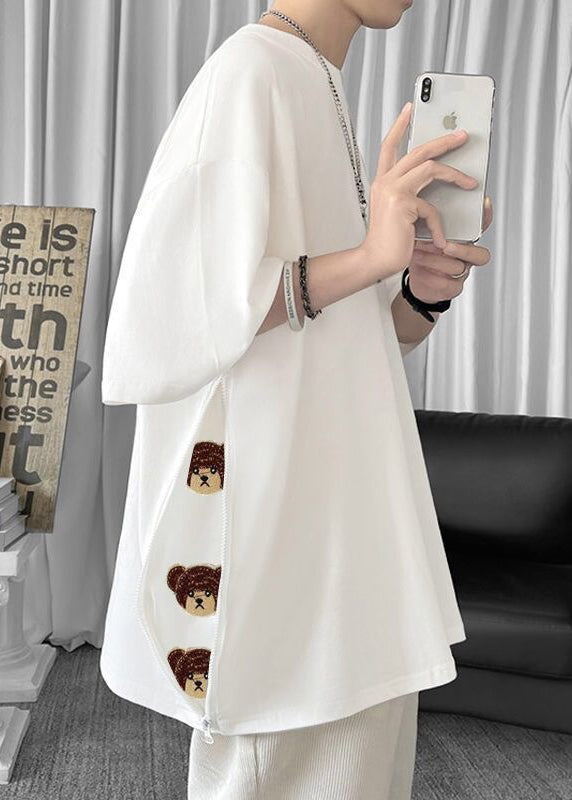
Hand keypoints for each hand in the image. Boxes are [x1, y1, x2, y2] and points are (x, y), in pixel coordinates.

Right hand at [361, 102, 479, 281]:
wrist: (375, 261)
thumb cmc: (389, 241)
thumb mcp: (400, 212)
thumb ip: (413, 194)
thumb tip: (438, 181)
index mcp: (382, 182)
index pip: (389, 146)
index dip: (400, 125)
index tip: (411, 109)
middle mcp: (385, 181)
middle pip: (418, 150)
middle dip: (444, 140)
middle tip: (462, 136)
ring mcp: (392, 190)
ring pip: (430, 168)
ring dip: (455, 174)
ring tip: (471, 181)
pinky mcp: (402, 203)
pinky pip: (432, 207)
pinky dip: (439, 224)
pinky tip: (441, 239)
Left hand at [408, 195, 492, 302]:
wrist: (418, 281)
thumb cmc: (424, 254)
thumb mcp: (425, 234)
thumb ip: (430, 222)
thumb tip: (425, 204)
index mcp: (464, 240)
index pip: (481, 227)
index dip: (486, 216)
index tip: (484, 202)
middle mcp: (466, 257)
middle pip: (479, 254)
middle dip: (462, 250)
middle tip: (445, 245)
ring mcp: (461, 274)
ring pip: (458, 268)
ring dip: (436, 260)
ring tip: (418, 253)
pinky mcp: (452, 288)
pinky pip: (447, 284)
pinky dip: (430, 276)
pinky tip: (419, 269)